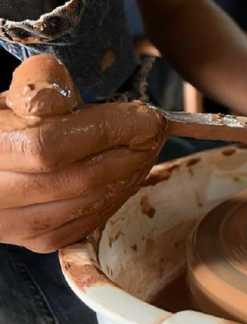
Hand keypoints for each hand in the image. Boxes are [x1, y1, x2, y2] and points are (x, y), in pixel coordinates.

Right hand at [0, 55, 165, 252]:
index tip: (146, 116)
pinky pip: (89, 221)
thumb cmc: (3, 126)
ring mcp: (14, 225)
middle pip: (80, 179)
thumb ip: (42, 84)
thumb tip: (72, 88)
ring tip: (146, 149)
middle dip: (130, 153)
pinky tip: (128, 173)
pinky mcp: (36, 239)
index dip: (108, 131)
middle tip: (155, 132)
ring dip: (130, 175)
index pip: (52, 145)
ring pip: (89, 204)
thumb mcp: (14, 95)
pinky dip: (117, 195)